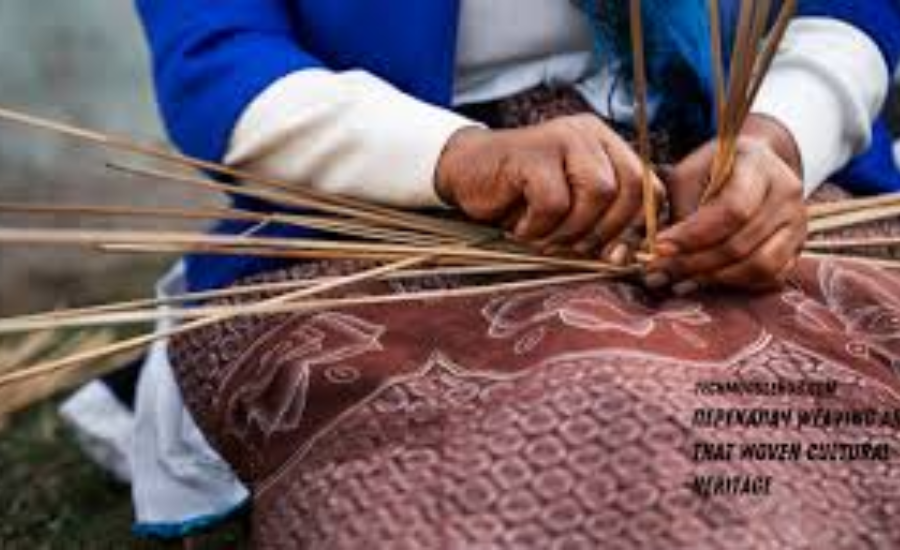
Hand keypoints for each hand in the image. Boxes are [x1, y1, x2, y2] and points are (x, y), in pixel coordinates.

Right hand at [436, 115, 654, 259]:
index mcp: (605, 145)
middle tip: (573, 248)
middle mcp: (589, 135)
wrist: (464, 173)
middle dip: (607, 230)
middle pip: (631, 188)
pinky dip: (540, 227)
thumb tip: (623, 258)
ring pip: (598, 193)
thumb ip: (600, 227)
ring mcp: (561, 138)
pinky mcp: (533, 153)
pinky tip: (521, 228)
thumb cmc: (518, 198)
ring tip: (545, 238)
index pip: (648, 186)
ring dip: (572, 229)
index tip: (613, 252)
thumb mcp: (568, 212)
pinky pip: (555, 202)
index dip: (637, 226)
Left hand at [647, 114, 807, 291]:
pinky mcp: (797, 246)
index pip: (732, 210)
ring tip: (679, 279)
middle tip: (660, 271)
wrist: (756, 165)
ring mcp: (798, 222)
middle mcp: (787, 194)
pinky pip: (770, 276)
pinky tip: (707, 280)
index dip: (694, 235)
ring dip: (714, 278)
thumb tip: (663, 251)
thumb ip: (681, 208)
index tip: (659, 247)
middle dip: (694, 262)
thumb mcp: (690, 173)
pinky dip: (736, 283)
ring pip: (759, 265)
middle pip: (741, 243)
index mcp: (759, 165)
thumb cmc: (715, 169)